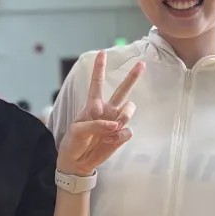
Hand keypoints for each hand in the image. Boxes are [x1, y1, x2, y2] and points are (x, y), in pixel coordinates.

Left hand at [57, 51, 144, 176]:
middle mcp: (106, 110)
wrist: (77, 162)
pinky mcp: (120, 136)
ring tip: (113, 127)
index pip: (97, 84)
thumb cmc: (73, 142)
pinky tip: (110, 141)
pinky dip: (119, 136)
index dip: (99, 68)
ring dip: (124, 116)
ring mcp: (115, 122)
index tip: (102, 53)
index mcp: (92, 105)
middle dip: (132, 78)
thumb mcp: (77, 130)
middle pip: (122, 90)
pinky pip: (127, 131)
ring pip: (129, 110)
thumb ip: (95, 124)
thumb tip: (115, 124)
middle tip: (141, 64)